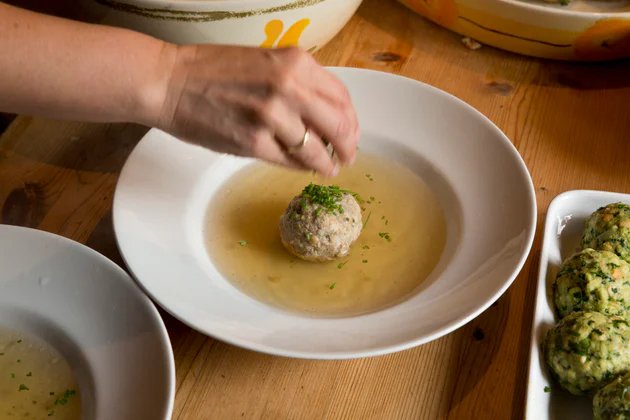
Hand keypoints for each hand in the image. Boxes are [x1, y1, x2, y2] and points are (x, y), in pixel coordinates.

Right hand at [152, 44, 359, 175]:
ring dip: (326, 163)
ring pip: (317, 149)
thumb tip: (327, 115)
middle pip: (339, 125)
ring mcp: (272, 116)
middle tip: (347, 157)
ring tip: (327, 168)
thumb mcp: (266, 62)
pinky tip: (302, 167)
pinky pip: (290, 161)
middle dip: (348, 146)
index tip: (351, 134)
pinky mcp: (254, 142)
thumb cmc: (213, 71)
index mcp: (295, 62)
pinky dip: (300, 167)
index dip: (352, 121)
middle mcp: (289, 86)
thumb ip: (299, 83)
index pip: (342, 97)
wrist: (169, 82)